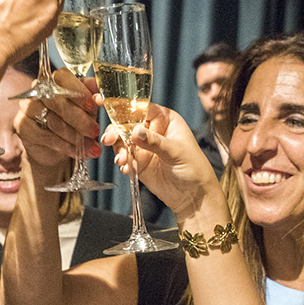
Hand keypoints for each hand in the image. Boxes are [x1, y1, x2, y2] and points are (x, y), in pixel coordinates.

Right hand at [15, 69, 101, 165]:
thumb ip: (94, 97)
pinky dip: (64, 146)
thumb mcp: (89, 109)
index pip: (63, 77)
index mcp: (55, 79)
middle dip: (79, 118)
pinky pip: (44, 135)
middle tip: (94, 131)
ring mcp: (27, 106)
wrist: (59, 146)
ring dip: (74, 136)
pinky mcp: (22, 124)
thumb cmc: (75, 121)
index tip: (92, 105)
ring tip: (90, 146)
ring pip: (52, 120)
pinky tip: (76, 152)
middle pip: (56, 101)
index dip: (78, 91)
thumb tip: (101, 95)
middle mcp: (38, 89)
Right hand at [100, 103, 218, 219]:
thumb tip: (136, 131)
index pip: (142, 108)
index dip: (126, 108)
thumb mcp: (175, 151)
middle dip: (116, 131)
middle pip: (127, 123)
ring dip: (119, 150)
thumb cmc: (194, 168)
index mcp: (165, 119)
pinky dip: (122, 162)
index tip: (112, 112)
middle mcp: (153, 130)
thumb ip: (155, 141)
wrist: (193, 196)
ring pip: (122, 140)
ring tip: (123, 161)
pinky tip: (127, 169)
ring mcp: (144, 146)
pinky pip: (124, 157)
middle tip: (109, 140)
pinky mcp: (138, 162)